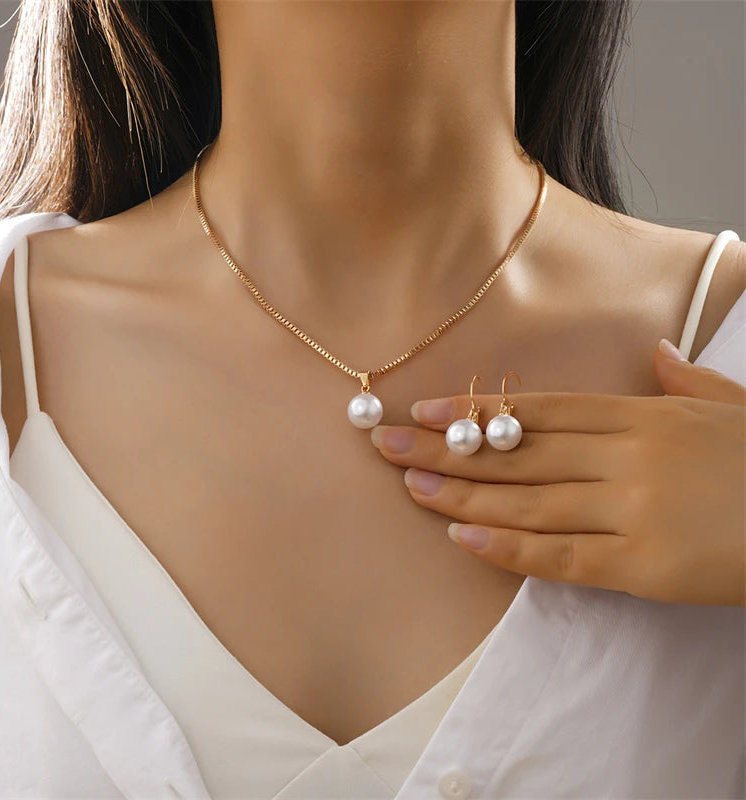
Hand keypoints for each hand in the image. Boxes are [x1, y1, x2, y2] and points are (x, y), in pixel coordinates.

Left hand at [370, 339, 745, 605]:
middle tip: (384, 444)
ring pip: (528, 501)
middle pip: (518, 452)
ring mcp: (633, 510)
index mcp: (643, 414)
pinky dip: (507, 548)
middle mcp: (628, 455)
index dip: (476, 412)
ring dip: (461, 494)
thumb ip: (686, 382)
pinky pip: (561, 555)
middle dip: (445, 449)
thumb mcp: (733, 408)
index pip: (540, 410)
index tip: (423, 411)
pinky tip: (460, 536)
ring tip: (408, 486)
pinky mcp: (643, 567)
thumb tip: (657, 355)